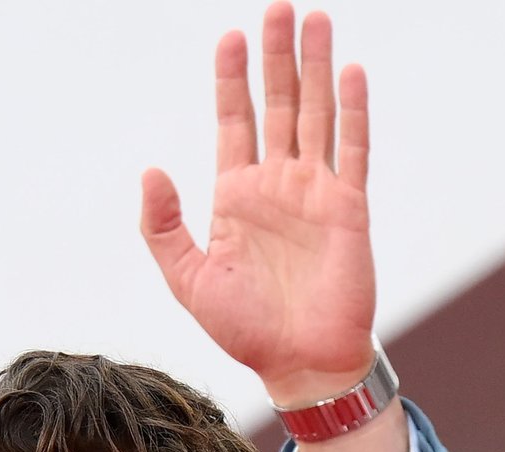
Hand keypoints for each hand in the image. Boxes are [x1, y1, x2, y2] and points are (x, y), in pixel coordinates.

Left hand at [141, 2, 376, 405]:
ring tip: (314, 20)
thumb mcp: (189, 281)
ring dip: (315, 68)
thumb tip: (150, 171)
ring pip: (315, 115)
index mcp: (236, 198)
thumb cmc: (245, 330)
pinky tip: (350, 72)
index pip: (234, 122)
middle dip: (276, 56)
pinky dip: (353, 111)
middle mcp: (276, 186)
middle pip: (276, 105)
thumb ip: (165, 228)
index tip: (229, 37)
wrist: (299, 363)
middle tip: (278, 7)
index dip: (231, 80)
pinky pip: (353, 150)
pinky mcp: (349, 209)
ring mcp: (315, 193)